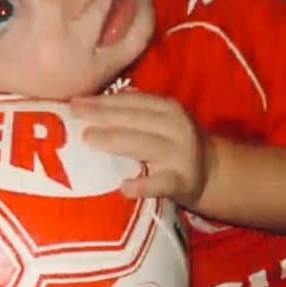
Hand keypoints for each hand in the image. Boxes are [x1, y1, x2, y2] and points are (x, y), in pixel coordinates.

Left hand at [70, 90, 211, 206]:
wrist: (212, 173)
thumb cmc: (174, 143)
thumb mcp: (161, 120)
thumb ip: (135, 108)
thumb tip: (99, 98)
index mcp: (167, 109)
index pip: (132, 101)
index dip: (103, 99)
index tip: (75, 101)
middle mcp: (175, 127)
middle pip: (134, 118)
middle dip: (102, 115)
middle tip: (73, 114)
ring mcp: (180, 155)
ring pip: (145, 144)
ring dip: (115, 140)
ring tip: (88, 139)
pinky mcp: (182, 182)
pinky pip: (162, 183)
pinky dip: (144, 185)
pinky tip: (124, 187)